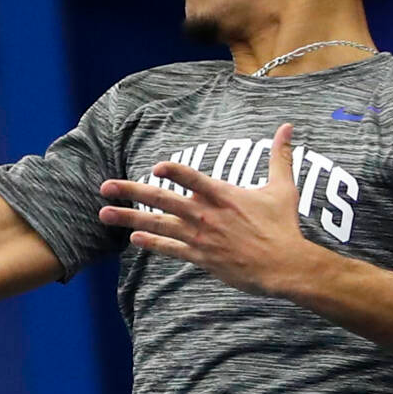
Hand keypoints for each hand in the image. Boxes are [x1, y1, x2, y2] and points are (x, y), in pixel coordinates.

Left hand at [97, 123, 316, 296]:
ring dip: (129, 219)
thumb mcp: (283, 188)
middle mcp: (206, 215)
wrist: (284, 266)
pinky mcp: (201, 257)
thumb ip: (280, 156)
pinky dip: (151, 244)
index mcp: (223, 196)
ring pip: (158, 226)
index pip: (194, 179)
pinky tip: (133, 240)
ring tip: (104, 214)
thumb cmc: (283, 227)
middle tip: (105, 186)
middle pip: (163, 200)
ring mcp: (201, 237)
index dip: (175, 173)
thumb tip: (288, 128)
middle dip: (131, 192)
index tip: (155, 167)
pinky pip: (170, 249)